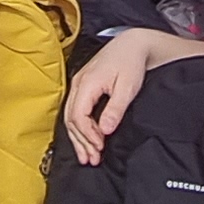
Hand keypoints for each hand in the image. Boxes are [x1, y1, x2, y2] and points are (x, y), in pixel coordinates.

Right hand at [63, 27, 164, 164]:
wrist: (132, 44)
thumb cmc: (131, 62)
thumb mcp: (127, 87)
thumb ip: (115, 109)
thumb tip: (105, 130)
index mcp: (87, 83)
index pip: (78, 115)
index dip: (88, 135)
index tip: (100, 147)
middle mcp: (78, 84)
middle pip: (71, 119)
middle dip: (81, 141)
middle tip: (92, 159)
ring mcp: (79, 85)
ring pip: (71, 116)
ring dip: (79, 138)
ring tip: (87, 156)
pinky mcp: (83, 87)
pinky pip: (75, 110)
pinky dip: (80, 128)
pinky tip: (86, 139)